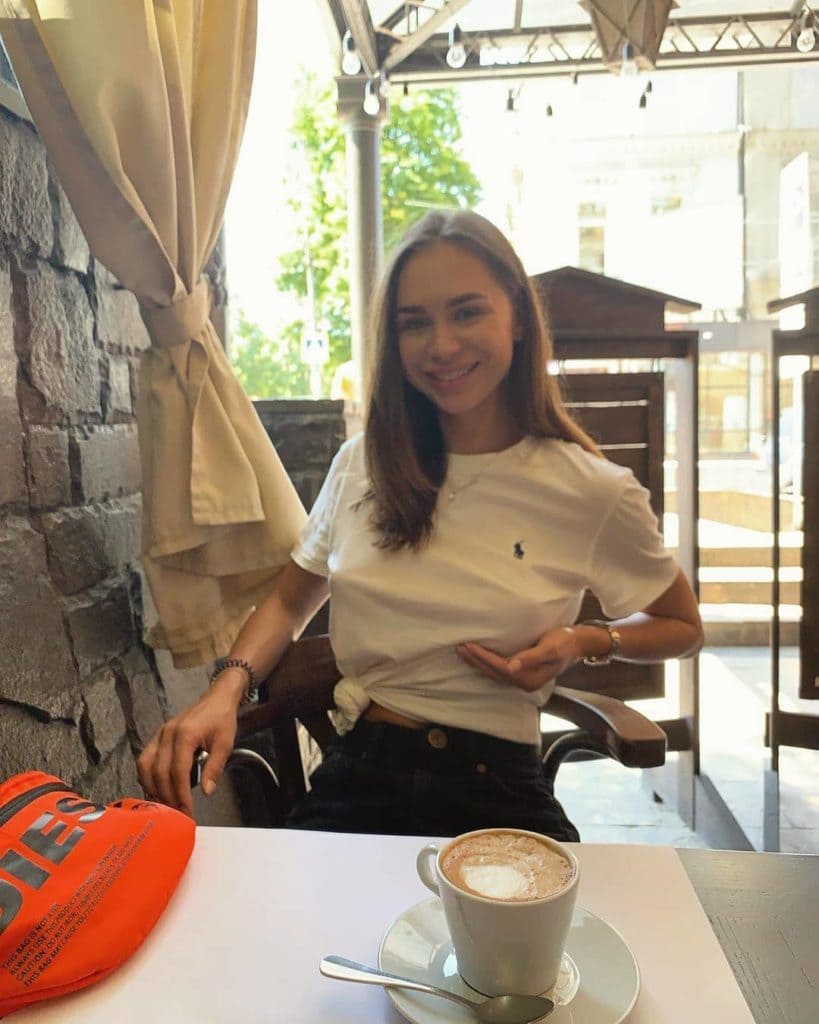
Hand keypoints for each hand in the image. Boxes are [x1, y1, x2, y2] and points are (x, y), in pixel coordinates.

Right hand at [136, 678, 241, 816]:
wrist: (217, 698)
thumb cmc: (222, 719)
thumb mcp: (225, 743)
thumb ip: (214, 768)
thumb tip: (206, 791)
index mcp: (185, 735)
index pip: (178, 772)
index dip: (180, 795)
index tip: (186, 811)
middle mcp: (167, 734)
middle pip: (159, 772)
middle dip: (166, 796)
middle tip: (175, 814)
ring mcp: (159, 734)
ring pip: (145, 766)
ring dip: (152, 788)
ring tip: (163, 805)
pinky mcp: (157, 736)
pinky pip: (145, 759)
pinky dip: (147, 776)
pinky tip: (155, 788)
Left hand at [456, 627, 581, 694]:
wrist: (578, 643)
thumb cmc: (565, 641)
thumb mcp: (551, 647)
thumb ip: (532, 657)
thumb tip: (513, 667)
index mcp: (530, 679)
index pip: (500, 668)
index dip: (483, 658)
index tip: (468, 646)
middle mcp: (524, 682)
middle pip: (494, 673)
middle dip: (475, 661)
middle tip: (459, 648)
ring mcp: (523, 679)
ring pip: (494, 673)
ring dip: (478, 663)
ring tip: (463, 652)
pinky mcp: (522, 672)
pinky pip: (499, 670)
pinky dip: (486, 663)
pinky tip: (478, 657)